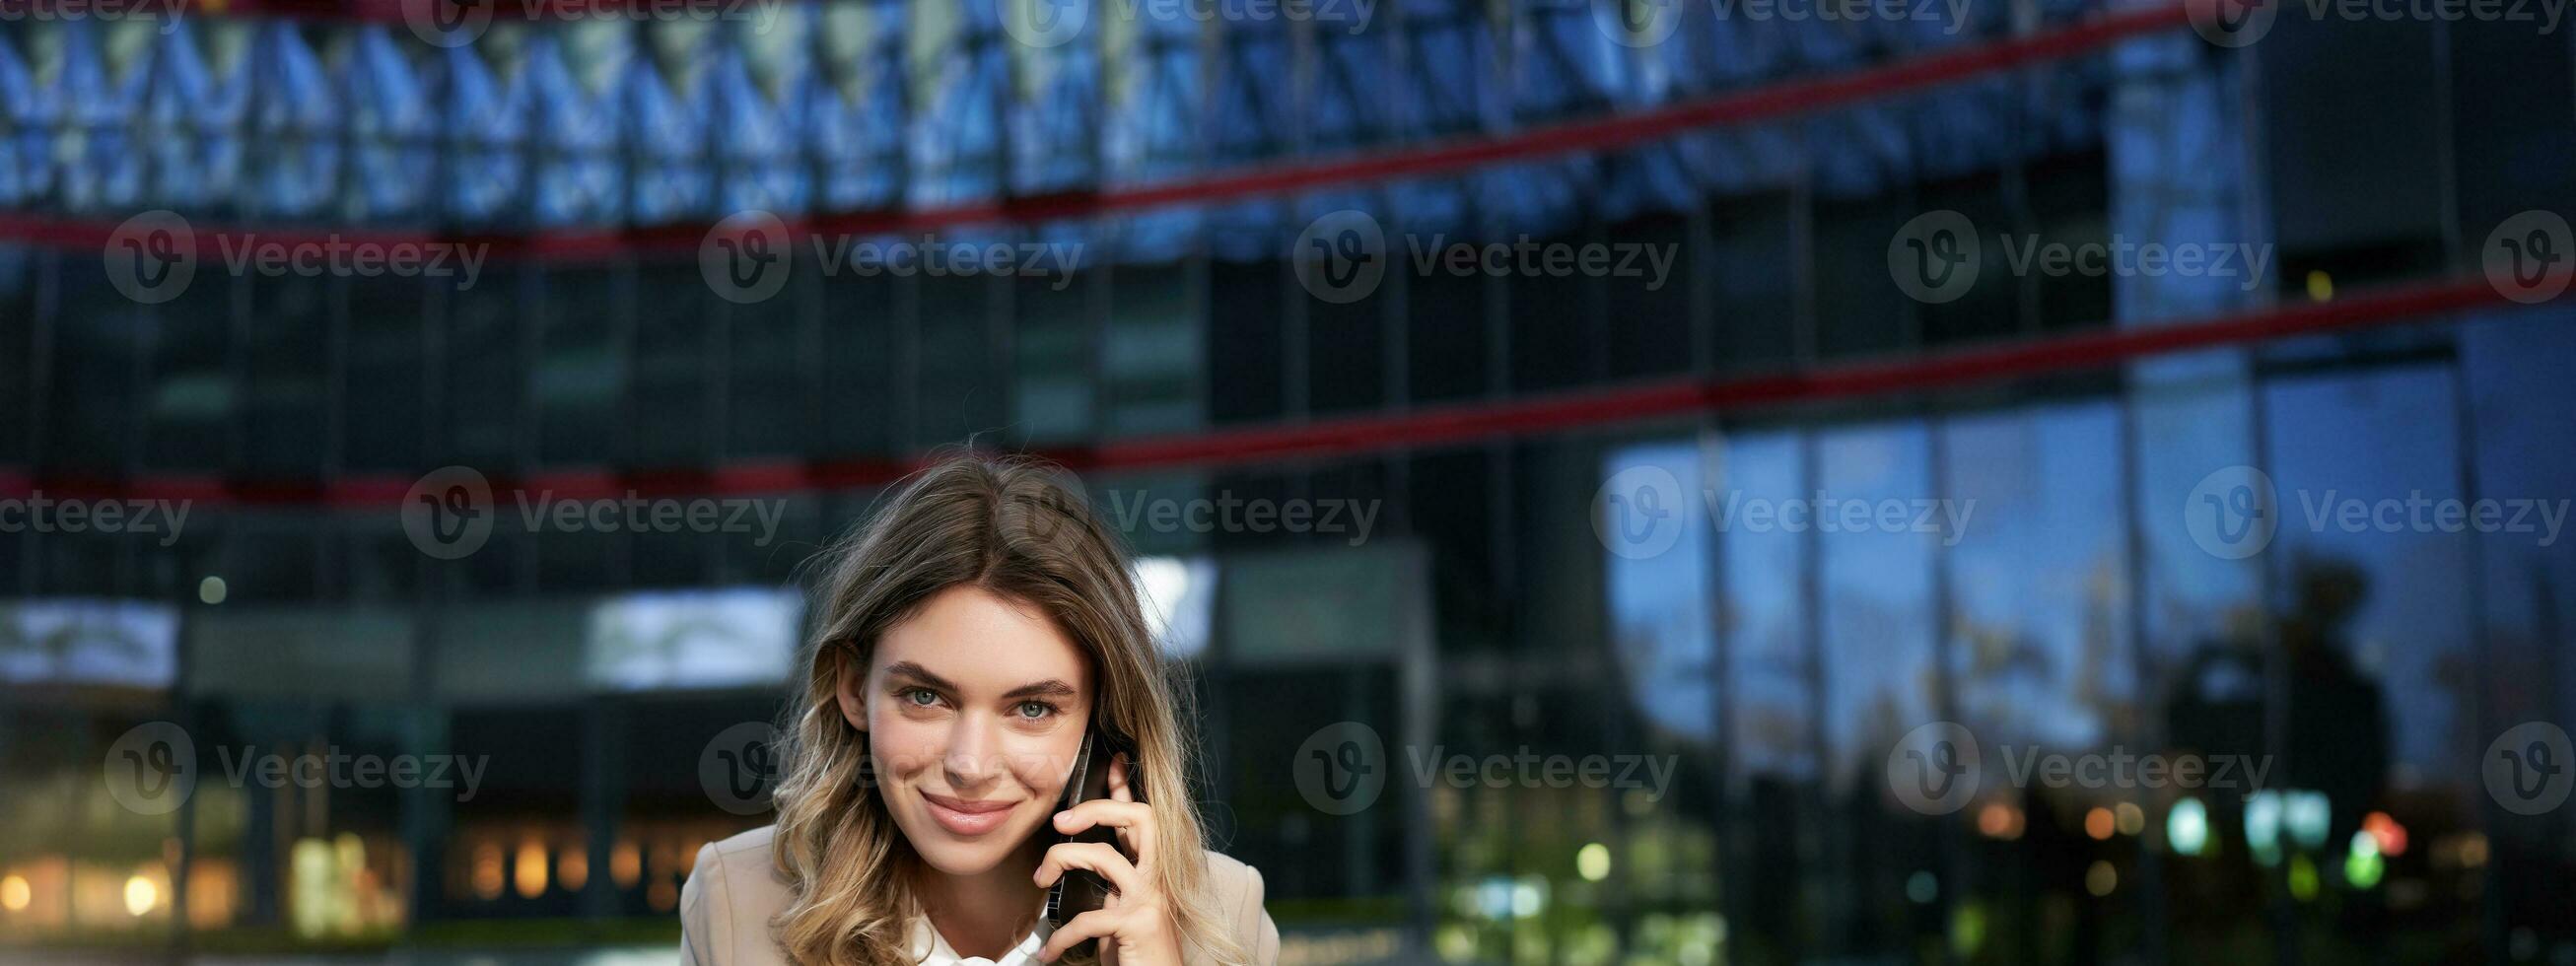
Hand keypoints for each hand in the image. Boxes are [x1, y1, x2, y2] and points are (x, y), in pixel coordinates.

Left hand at [1034, 753, 1181, 965]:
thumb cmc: (1139, 954)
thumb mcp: (1122, 913)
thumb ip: (1110, 886)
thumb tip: (1077, 861)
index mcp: (1152, 871)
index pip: (1141, 818)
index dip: (1125, 787)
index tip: (1112, 760)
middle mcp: (1157, 879)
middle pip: (1138, 819)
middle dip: (1097, 809)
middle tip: (1061, 821)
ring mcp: (1150, 900)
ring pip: (1104, 857)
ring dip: (1062, 861)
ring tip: (1039, 881)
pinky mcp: (1137, 925)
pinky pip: (1088, 917)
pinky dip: (1061, 937)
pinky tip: (1048, 953)